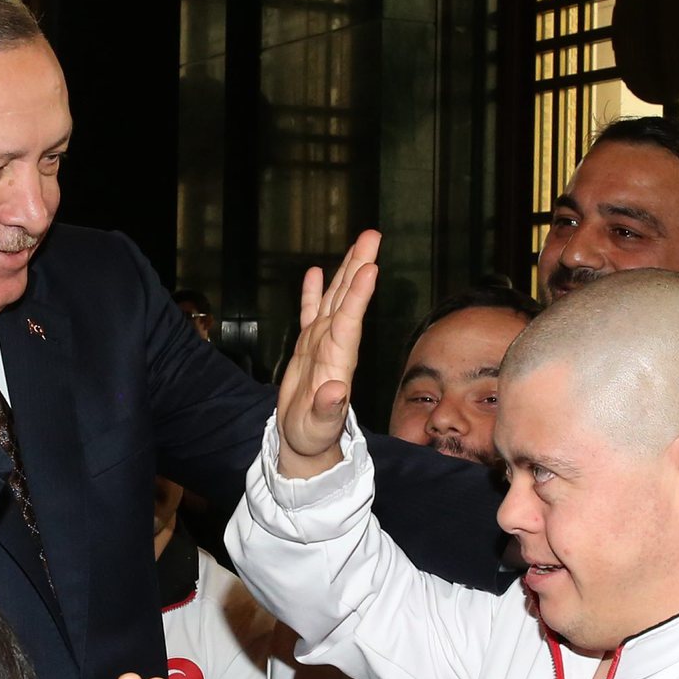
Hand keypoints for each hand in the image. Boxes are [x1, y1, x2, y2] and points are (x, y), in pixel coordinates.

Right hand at [277, 229, 380, 477]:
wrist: (306, 441)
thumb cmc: (312, 436)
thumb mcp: (318, 427)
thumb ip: (328, 408)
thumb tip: (335, 391)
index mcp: (337, 362)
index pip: (349, 322)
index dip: (357, 296)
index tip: (370, 268)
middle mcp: (334, 346)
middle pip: (347, 300)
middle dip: (359, 267)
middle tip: (372, 236)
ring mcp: (322, 344)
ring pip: (334, 299)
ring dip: (345, 270)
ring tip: (359, 242)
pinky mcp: (307, 348)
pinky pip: (311, 314)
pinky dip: (313, 293)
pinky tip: (315, 272)